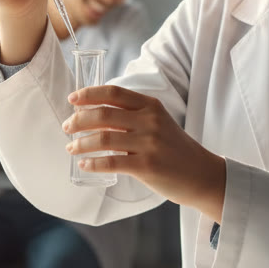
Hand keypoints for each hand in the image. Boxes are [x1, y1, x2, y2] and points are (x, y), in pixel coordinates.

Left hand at [61, 85, 226, 221]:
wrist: (201, 174)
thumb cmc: (175, 149)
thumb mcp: (158, 124)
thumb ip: (131, 117)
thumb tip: (95, 117)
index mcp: (151, 106)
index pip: (114, 92)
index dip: (89, 94)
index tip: (72, 99)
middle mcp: (150, 121)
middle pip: (103, 114)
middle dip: (78, 120)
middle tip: (67, 127)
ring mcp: (149, 143)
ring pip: (103, 139)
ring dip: (81, 143)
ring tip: (72, 148)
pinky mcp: (147, 166)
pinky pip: (111, 162)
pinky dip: (93, 163)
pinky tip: (84, 165)